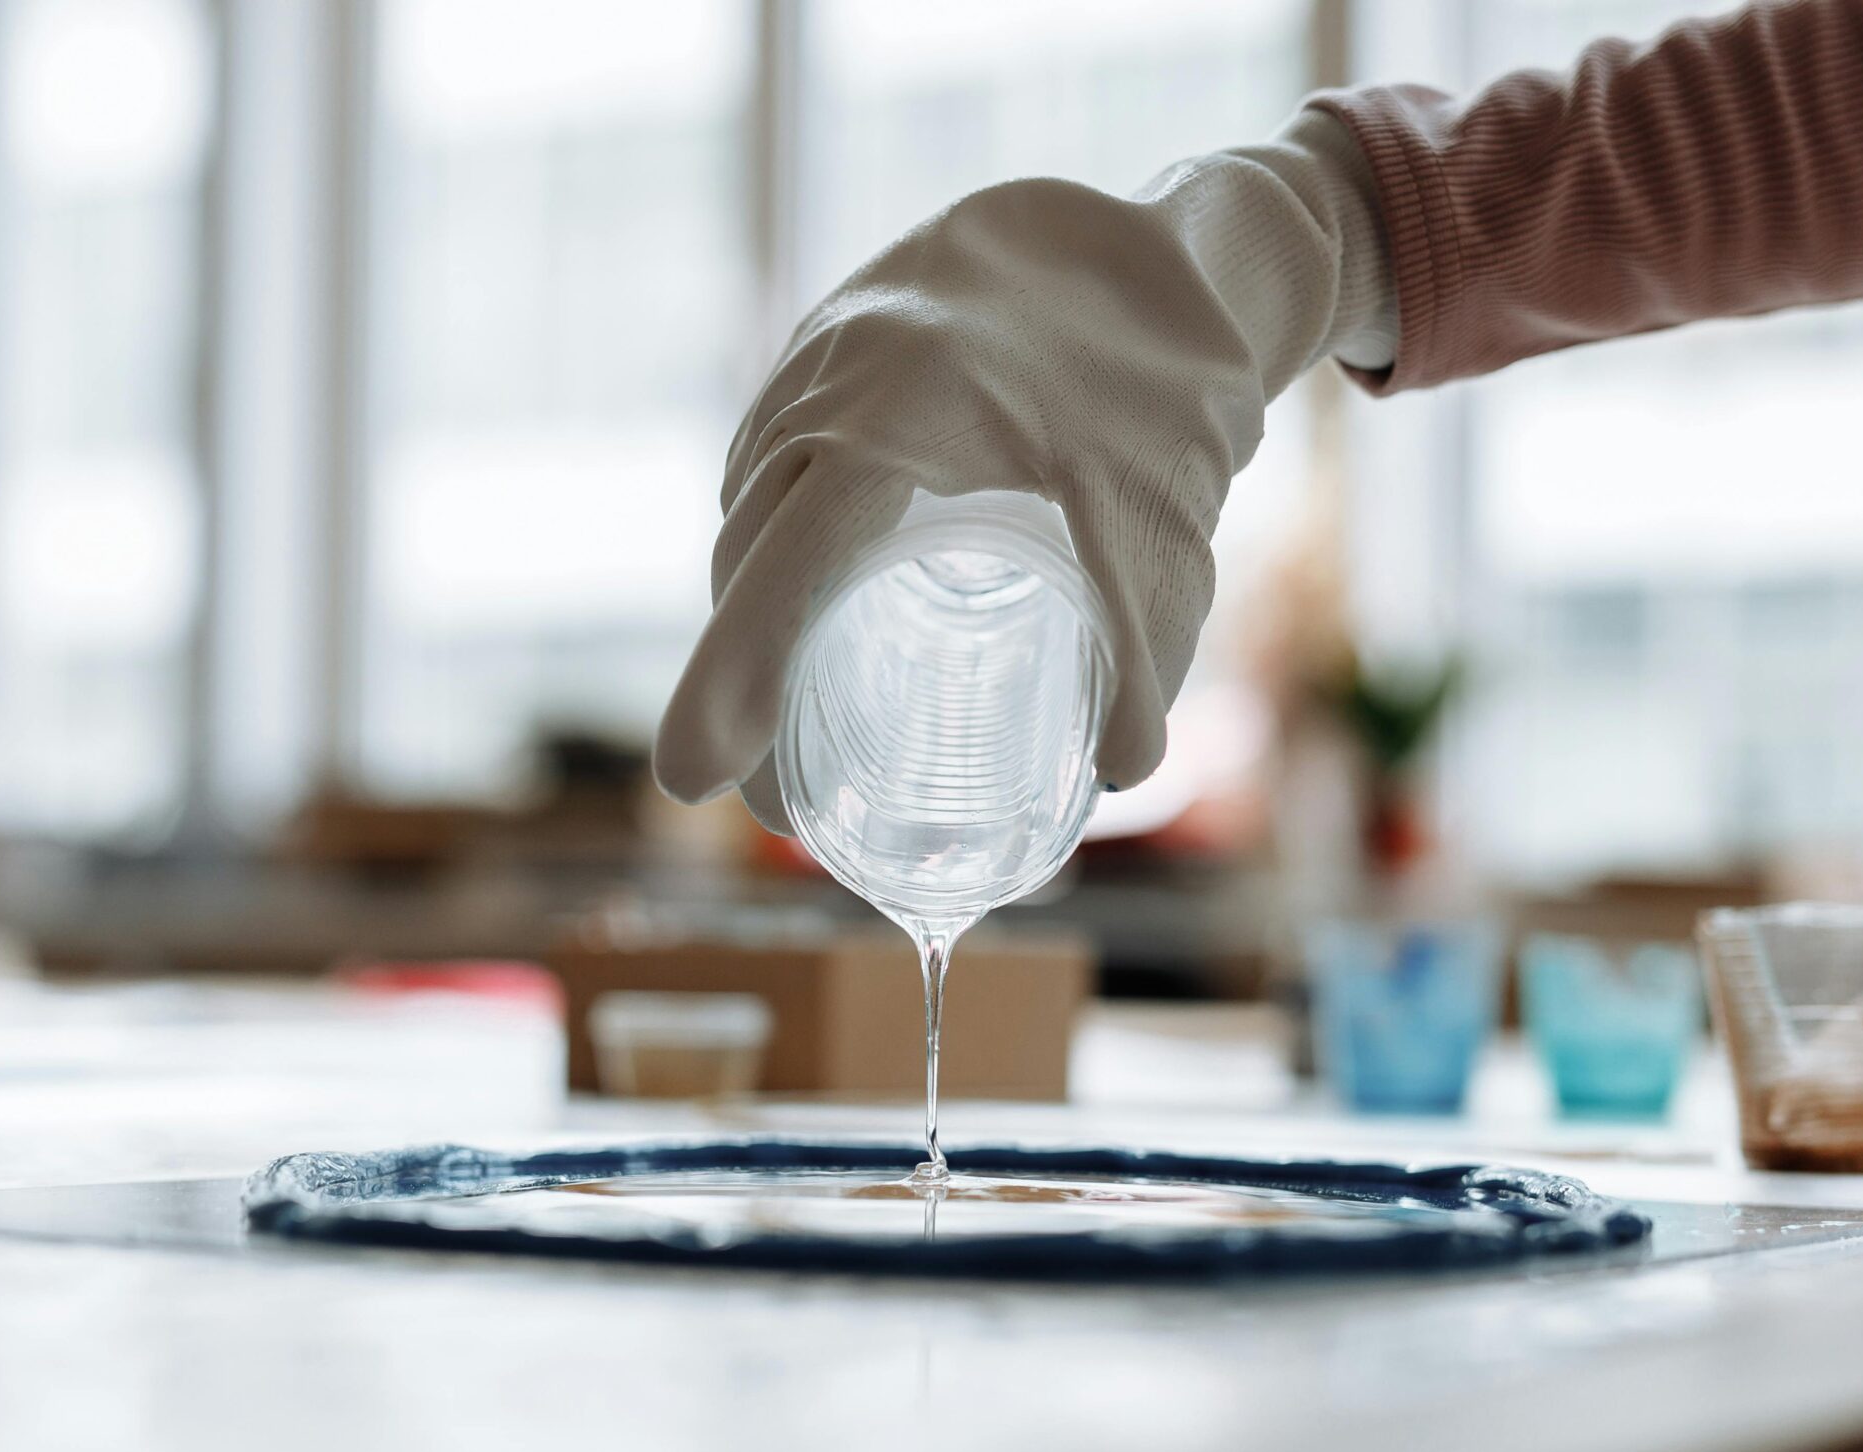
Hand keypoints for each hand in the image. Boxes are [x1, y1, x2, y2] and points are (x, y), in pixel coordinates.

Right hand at [652, 109, 1392, 831]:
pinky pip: (772, 464)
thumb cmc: (1165, 376)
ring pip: (751, 510)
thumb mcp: (1165, 521)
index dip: (733, 676)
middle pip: (748, 558)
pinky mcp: (831, 353)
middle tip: (768, 799)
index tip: (696, 780)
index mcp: (895, 414)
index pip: (783, 568)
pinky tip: (797, 599)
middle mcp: (831, 383)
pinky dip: (773, 547)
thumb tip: (1122, 778)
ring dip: (751, 615)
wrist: (1165, 240)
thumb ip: (1145, 646)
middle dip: (739, 683)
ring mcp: (819, 359)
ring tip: (773, 721)